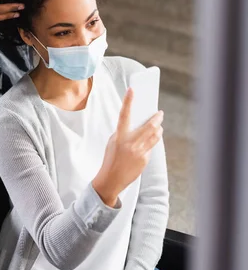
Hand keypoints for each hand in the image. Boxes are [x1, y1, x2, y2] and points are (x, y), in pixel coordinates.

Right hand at [92, 88, 163, 206]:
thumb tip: (136, 125)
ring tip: (159, 126)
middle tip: (159, 113)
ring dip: (158, 129)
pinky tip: (151, 141)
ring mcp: (139, 152)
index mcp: (120, 136)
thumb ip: (123, 132)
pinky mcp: (145, 160)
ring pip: (155, 136)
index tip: (132, 90)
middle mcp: (131, 143)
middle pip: (149, 126)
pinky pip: (151, 147)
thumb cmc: (110, 158)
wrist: (111, 179)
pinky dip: (152, 142)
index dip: (128, 101)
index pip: (124, 115)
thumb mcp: (113, 142)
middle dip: (156, 118)